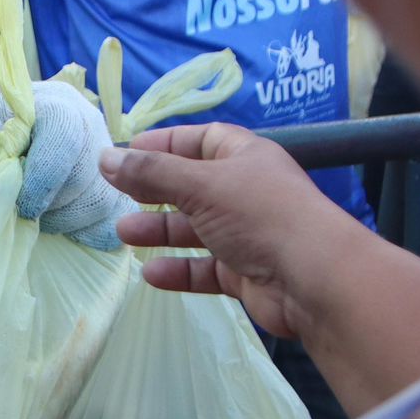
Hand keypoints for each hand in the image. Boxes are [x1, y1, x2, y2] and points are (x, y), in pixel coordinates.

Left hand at [0, 74, 133, 248]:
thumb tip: (9, 194)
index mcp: (54, 104)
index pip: (65, 136)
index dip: (44, 177)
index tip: (21, 203)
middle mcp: (88, 125)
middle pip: (86, 175)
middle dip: (52, 205)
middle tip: (23, 213)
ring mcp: (103, 157)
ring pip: (101, 199)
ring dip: (67, 221)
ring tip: (38, 219)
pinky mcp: (108, 185)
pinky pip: (114, 213)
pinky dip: (93, 231)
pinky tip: (67, 234)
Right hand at [101, 123, 366, 337]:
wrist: (314, 278)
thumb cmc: (260, 215)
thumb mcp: (200, 185)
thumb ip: (151, 173)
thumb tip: (105, 157)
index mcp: (245, 157)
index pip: (202, 140)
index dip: (166, 143)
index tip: (129, 151)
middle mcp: (247, 192)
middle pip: (193, 186)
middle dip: (156, 190)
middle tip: (118, 195)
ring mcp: (248, 234)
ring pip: (196, 229)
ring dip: (161, 230)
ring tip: (125, 234)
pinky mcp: (246, 273)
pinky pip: (206, 268)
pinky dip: (179, 270)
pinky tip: (151, 275)